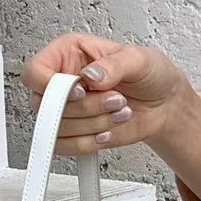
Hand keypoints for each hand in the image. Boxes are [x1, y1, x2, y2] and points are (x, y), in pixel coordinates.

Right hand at [20, 35, 187, 157]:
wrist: (165, 105)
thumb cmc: (151, 74)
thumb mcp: (138, 59)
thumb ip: (113, 65)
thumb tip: (90, 74)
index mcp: (68, 54)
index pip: (35, 72)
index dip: (51, 86)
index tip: (81, 90)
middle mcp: (62, 82)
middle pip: (44, 105)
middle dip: (85, 108)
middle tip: (117, 99)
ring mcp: (68, 110)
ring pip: (57, 128)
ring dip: (93, 125)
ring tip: (120, 112)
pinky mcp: (76, 133)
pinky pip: (65, 147)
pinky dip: (88, 143)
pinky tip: (108, 131)